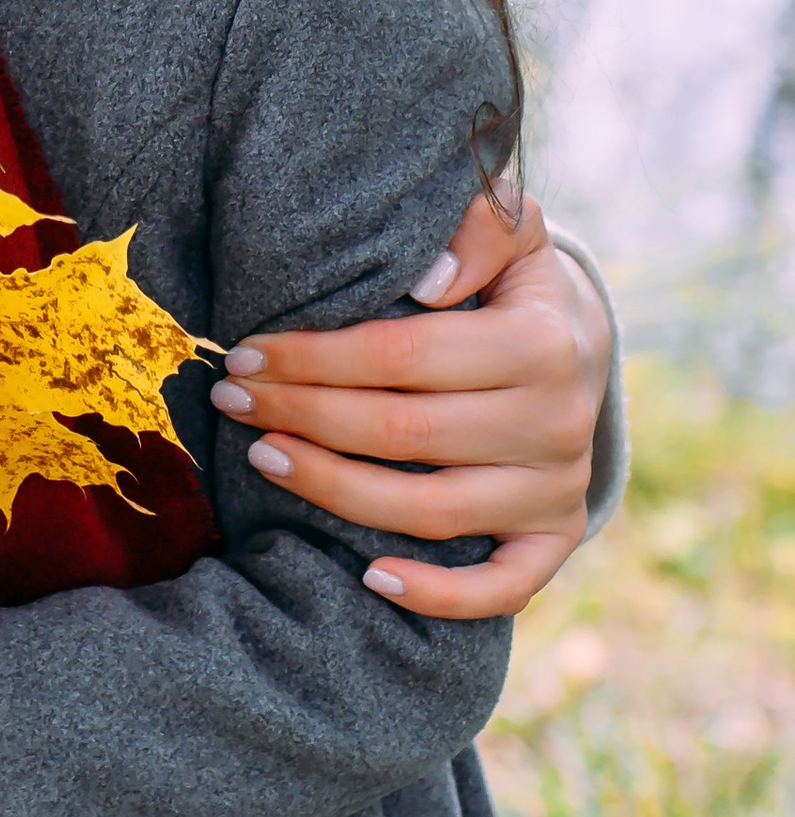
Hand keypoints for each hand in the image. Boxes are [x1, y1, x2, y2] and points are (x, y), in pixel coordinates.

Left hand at [211, 190, 611, 621]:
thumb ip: (480, 222)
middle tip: (232, 401)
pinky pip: (503, 588)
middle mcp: (557, 423)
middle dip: (302, 415)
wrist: (583, 344)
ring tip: (263, 456)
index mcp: (541, 342)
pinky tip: (370, 577)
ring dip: (334, 490)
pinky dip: (439, 594)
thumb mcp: (511, 227)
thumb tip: (428, 278)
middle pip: (403, 432)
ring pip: (431, 510)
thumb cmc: (516, 281)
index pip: (401, 356)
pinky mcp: (554, 537)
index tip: (247, 354)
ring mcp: (558, 489)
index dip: (314, 357)